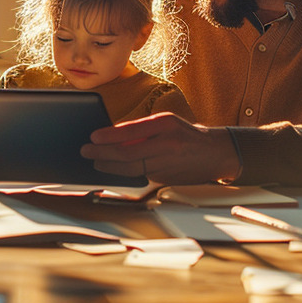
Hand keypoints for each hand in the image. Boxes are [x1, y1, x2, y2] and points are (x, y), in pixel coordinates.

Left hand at [80, 113, 240, 183]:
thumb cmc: (187, 134)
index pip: (132, 131)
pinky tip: (111, 172)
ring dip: (110, 167)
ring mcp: (167, 164)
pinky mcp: (166, 179)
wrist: (216, 154)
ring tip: (95, 164)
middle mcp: (167, 144)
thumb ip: (142, 129)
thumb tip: (112, 135)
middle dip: (103, 154)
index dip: (109, 135)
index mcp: (166, 124)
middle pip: (128, 153)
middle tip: (86, 152)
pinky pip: (140, 176)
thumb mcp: (167, 123)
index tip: (93, 136)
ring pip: (132, 169)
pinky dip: (124, 175)